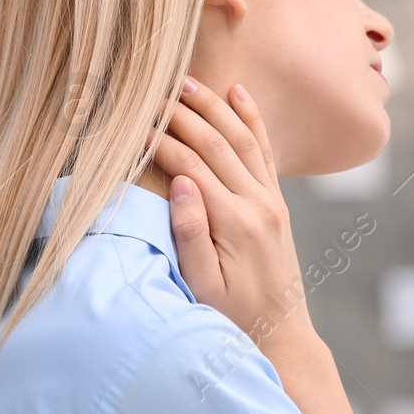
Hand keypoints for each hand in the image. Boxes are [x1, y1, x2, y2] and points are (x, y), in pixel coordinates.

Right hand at [150, 76, 315, 355]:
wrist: (281, 333)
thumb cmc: (232, 317)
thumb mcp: (203, 286)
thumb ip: (190, 234)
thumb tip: (180, 183)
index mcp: (234, 222)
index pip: (191, 166)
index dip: (159, 142)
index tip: (131, 125)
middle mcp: (257, 204)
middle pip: (215, 143)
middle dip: (183, 113)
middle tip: (153, 88)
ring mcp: (271, 200)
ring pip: (241, 138)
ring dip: (213, 106)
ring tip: (186, 80)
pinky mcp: (276, 202)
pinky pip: (264, 150)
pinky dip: (251, 118)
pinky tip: (238, 92)